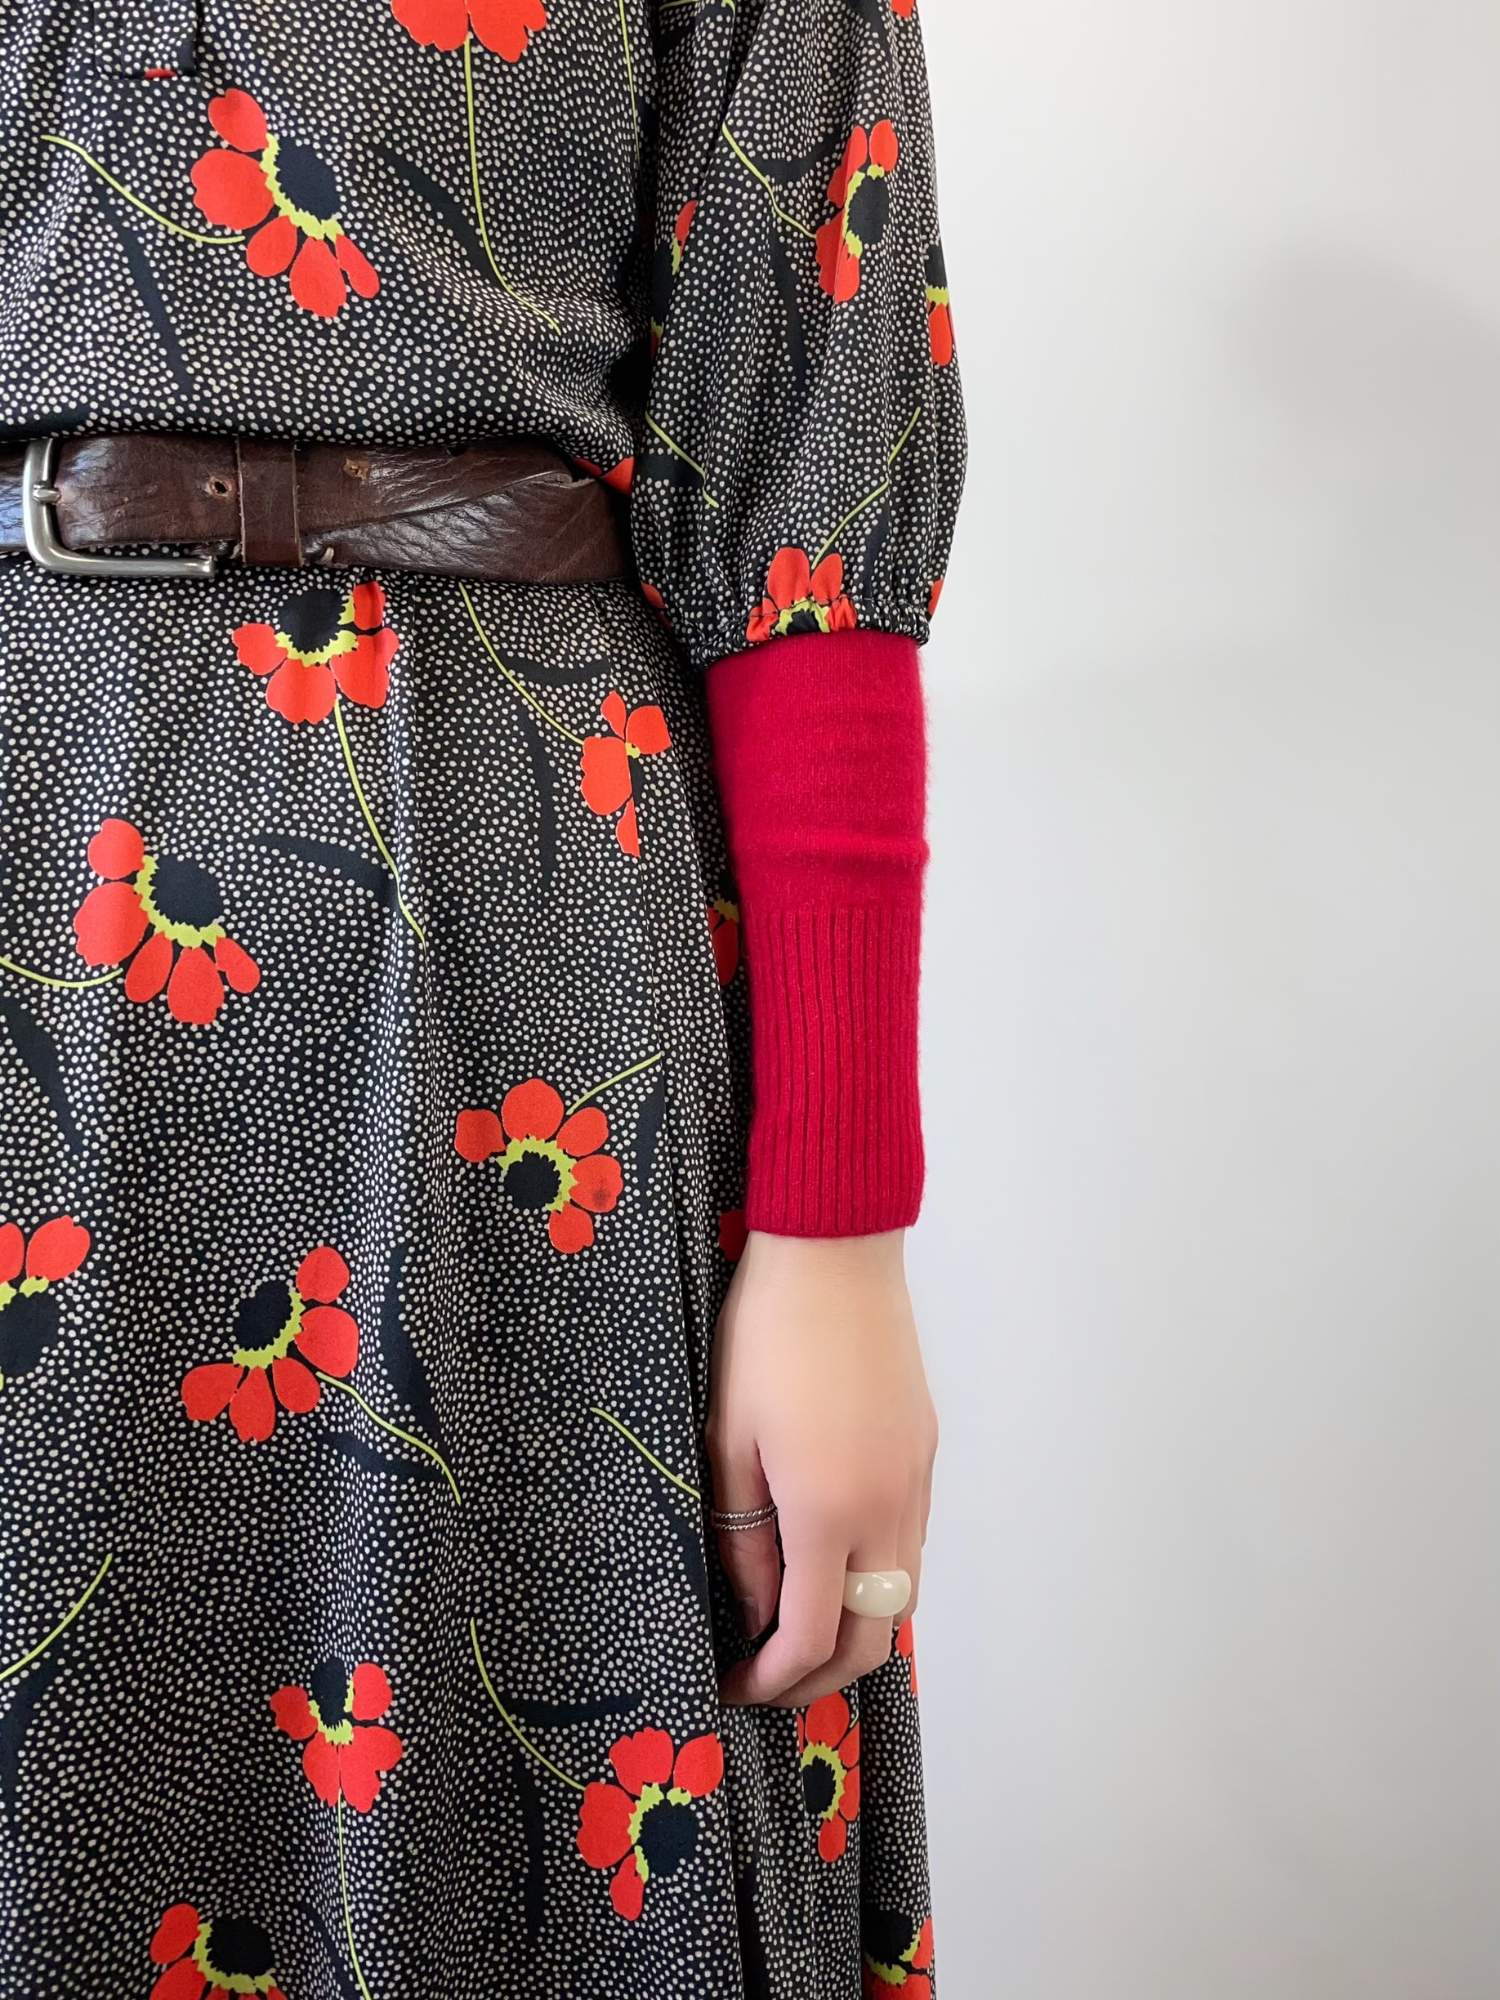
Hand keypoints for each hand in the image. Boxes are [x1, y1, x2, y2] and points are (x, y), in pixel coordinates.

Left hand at [708, 1228, 937, 1707]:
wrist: (835, 1252)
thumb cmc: (767, 1334)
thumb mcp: (728, 1440)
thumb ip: (744, 1537)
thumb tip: (757, 1609)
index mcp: (829, 1511)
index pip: (810, 1638)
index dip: (770, 1681)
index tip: (732, 1687)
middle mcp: (888, 1508)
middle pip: (872, 1639)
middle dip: (819, 1679)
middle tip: (765, 1678)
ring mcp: (916, 1481)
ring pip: (902, 1596)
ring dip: (853, 1630)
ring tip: (794, 1625)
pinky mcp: (926, 1452)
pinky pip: (910, 1543)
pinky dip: (875, 1578)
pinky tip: (829, 1559)